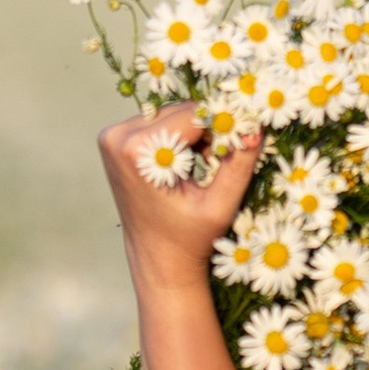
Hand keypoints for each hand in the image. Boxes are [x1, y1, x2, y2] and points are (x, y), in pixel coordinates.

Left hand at [97, 102, 264, 293]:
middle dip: (207, 132)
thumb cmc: (189, 238)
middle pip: (181, 111)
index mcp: (138, 150)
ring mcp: (112, 137)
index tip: (241, 145)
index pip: (193, 114)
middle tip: (217, 165)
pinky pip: (160, 123)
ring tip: (202, 168)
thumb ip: (238, 164)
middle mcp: (118, 137)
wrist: (158, 258)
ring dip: (195, 134)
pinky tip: (185, 166)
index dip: (222, 127)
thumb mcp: (220, 205)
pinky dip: (179, 137)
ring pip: (172, 114)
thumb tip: (256, 127)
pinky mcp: (115, 140)